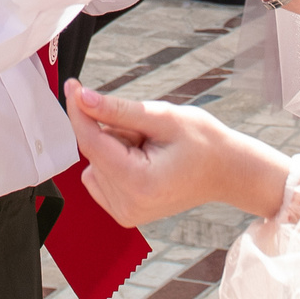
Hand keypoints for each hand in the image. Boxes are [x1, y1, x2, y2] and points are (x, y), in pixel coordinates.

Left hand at [66, 81, 290, 226]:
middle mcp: (127, 205)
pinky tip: (143, 161)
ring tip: (151, 149)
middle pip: (94, 152)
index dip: (80, 110)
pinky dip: (115, 162)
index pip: (91, 142)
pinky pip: (99, 176)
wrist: (226, 171)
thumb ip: (117, 110)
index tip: (72, 85)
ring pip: (96, 162)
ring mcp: (125, 213)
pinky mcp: (123, 213)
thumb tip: (82, 98)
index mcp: (138, 184)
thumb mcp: (163, 117)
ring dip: (116, 147)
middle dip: (114, 131)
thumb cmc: (204, 143)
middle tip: (148, 132)